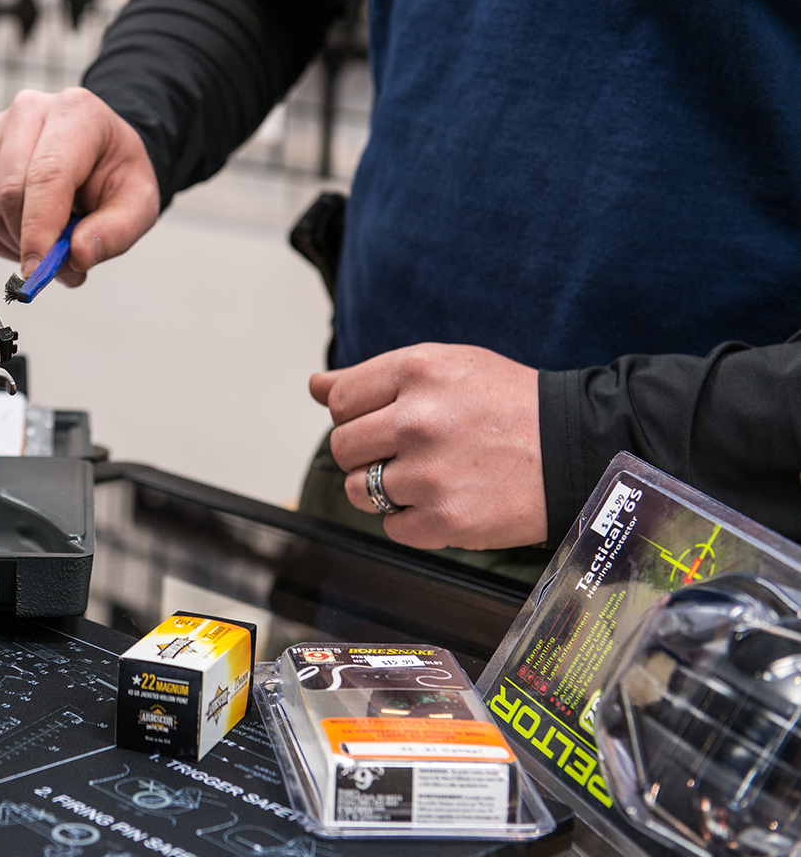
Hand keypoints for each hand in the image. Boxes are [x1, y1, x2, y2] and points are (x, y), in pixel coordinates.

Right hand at [0, 87, 158, 284]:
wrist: (98, 152)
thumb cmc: (115, 172)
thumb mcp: (139, 203)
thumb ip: (115, 232)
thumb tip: (76, 256)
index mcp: (77, 113)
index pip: (48, 174)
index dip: (39, 228)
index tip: (37, 270)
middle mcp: (29, 111)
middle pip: (10, 191)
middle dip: (29, 241)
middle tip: (55, 263)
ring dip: (12, 242)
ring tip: (45, 244)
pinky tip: (20, 236)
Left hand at [309, 343, 545, 549]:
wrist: (578, 448)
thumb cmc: (509, 405)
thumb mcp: (446, 366)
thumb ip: (373, 377)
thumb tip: (316, 385)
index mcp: (417, 370)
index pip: (339, 399)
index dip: (354, 414)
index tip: (380, 420)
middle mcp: (418, 419)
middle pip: (342, 447)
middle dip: (366, 452)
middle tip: (406, 451)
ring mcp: (429, 473)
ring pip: (359, 490)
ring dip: (382, 489)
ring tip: (426, 476)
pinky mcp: (445, 519)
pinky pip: (391, 528)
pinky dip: (412, 520)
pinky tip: (445, 499)